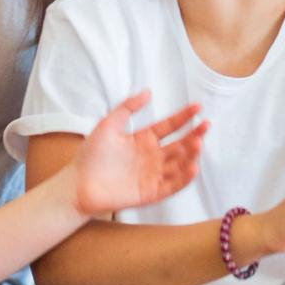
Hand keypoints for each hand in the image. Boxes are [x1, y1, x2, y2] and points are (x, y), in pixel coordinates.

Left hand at [66, 91, 207, 215]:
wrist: (77, 184)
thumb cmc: (90, 155)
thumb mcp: (108, 125)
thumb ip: (127, 108)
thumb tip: (148, 92)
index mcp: (143, 139)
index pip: (169, 126)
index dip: (183, 117)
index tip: (197, 106)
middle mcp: (152, 157)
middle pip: (179, 145)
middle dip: (194, 135)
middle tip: (206, 125)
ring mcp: (153, 175)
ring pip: (179, 164)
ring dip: (191, 155)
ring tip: (198, 143)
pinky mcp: (151, 192)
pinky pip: (172, 185)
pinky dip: (184, 178)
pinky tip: (193, 167)